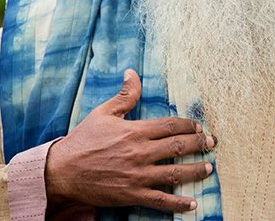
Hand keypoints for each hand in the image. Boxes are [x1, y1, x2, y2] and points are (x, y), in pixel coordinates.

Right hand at [45, 69, 215, 212]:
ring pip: (175, 173)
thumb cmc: (83, 140)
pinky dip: (178, 202)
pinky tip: (192, 203)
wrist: (63, 171)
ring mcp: (137, 175)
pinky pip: (160, 200)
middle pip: (178, 147)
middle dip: (199, 144)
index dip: (188, 125)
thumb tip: (132, 73)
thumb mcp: (103, 113)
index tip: (198, 126)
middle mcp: (140, 152)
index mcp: (135, 131)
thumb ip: (124, 95)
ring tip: (208, 168)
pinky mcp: (132, 195)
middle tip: (211, 144)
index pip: (170, 125)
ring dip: (195, 170)